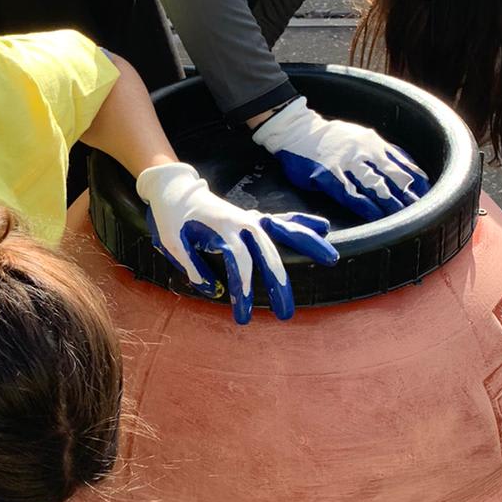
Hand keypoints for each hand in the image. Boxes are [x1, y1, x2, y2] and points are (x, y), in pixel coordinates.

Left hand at [135, 161, 338, 324]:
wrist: (173, 187)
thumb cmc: (169, 216)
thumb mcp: (170, 241)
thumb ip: (191, 265)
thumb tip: (212, 290)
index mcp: (220, 227)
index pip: (238, 260)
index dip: (242, 287)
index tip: (242, 313)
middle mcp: (241, 221)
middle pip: (267, 253)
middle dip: (279, 284)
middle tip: (286, 314)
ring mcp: (249, 218)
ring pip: (285, 231)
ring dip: (309, 245)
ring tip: (332, 258)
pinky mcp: (252, 218)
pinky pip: (283, 220)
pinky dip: (303, 223)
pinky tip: (324, 227)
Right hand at [252, 97, 428, 222]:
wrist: (295, 130)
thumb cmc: (329, 138)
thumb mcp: (360, 136)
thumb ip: (381, 151)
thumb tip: (406, 166)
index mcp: (374, 142)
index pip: (403, 164)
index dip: (417, 182)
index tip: (427, 197)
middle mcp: (364, 151)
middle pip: (393, 177)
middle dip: (408, 196)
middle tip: (422, 213)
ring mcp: (345, 163)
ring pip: (375, 186)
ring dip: (391, 204)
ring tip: (404, 218)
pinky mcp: (327, 174)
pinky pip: (350, 193)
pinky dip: (365, 207)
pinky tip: (375, 217)